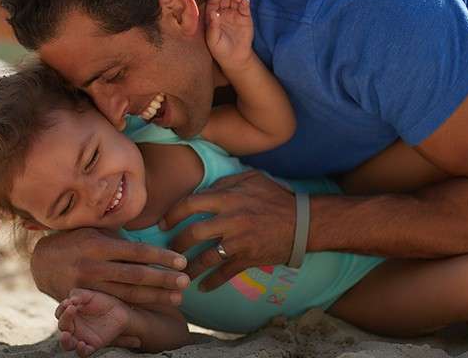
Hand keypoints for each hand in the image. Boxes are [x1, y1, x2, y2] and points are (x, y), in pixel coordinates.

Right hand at [30, 228, 189, 305]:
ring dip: (155, 296)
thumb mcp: (93, 231)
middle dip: (163, 280)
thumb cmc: (74, 241)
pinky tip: (154, 306)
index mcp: (98, 245)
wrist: (41, 263)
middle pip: (135, 276)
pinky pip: (113, 305)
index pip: (136, 252)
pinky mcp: (84, 301)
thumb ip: (118, 237)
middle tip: (186, 282)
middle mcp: (92, 266)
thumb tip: (147, 239)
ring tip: (177, 297)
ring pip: (127, 294)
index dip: (161, 257)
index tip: (182, 261)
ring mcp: (87, 286)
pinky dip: (135, 307)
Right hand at [55, 288, 131, 356]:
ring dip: (65, 341)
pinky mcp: (91, 345)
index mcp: (70, 314)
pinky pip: (83, 352)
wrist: (120, 312)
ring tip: (66, 335)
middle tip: (71, 310)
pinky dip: (81, 350)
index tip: (68, 303)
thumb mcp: (90, 295)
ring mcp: (81, 337)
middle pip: (62, 327)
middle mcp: (73, 327)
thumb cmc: (102, 302)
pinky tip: (82, 344)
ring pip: (67, 344)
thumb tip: (70, 300)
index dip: (62, 308)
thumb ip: (78, 295)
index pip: (60, 313)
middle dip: (64, 319)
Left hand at [162, 171, 295, 290]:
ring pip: (206, 258)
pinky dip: (212, 282)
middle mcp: (231, 220)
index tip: (163, 224)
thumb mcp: (250, 179)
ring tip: (180, 273)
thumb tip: (202, 189)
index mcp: (228, 198)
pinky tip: (202, 288)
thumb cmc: (276, 197)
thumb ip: (225, 183)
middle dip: (176, 244)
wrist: (304, 222)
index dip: (172, 214)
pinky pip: (225, 273)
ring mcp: (239, 241)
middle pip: (193, 234)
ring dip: (189, 267)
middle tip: (169, 250)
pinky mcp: (248, 258)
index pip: (190, 204)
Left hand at [205, 0, 254, 66]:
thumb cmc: (220, 49)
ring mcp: (234, 12)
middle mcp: (223, 11)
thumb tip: (213, 13)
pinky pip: (245, 6)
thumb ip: (213, 27)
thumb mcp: (213, 39)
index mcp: (212, 15)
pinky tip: (244, 1)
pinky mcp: (245, 16)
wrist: (234, 57)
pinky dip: (245, 2)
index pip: (213, 2)